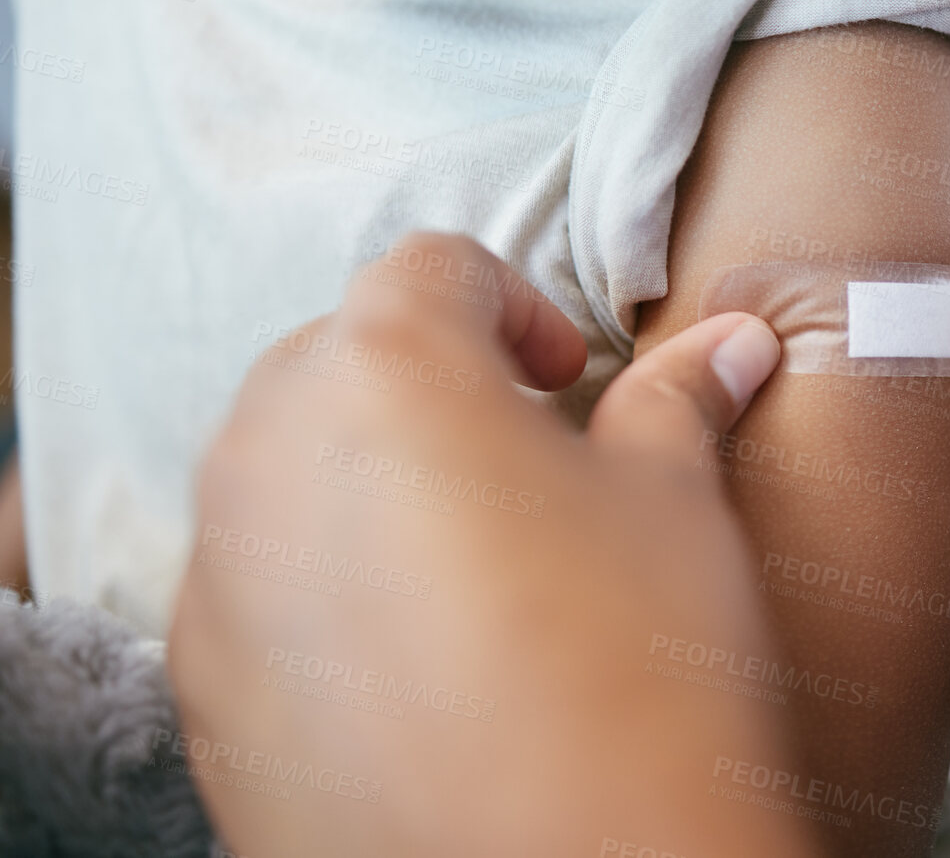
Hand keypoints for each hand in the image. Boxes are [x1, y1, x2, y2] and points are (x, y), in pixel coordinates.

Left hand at [169, 233, 817, 857]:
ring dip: (369, 484)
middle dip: (431, 385)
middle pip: (338, 361)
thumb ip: (679, 397)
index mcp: (390, 373)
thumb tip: (728, 345)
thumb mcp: (678, 504)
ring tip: (479, 564)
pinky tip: (426, 662)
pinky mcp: (204, 698)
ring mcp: (221, 583)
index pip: (433, 268)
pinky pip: (257, 596)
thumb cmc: (640, 668)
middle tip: (529, 459)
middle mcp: (269, 457)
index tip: (570, 376)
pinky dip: (324, 592)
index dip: (518, 304)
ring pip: (282, 477)